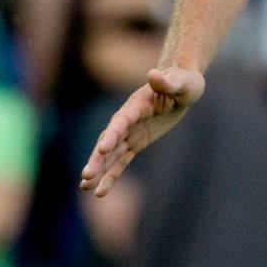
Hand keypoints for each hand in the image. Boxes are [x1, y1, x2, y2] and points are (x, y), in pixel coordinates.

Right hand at [80, 66, 204, 196]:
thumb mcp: (181, 81)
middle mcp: (127, 120)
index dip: (112, 134)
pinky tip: (99, 192)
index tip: (103, 149)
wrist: (181, 85)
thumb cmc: (183, 81)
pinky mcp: (135, 142)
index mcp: (136, 105)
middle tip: (86, 176)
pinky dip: (111, 175)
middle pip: (108, 140)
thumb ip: (166, 82)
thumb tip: (154, 74)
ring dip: (98, 170)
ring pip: (110, 154)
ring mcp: (130, 132)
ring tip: (84, 187)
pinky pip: (121, 161)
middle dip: (98, 158)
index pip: (121, 121)